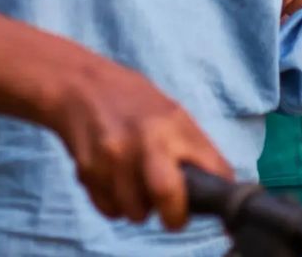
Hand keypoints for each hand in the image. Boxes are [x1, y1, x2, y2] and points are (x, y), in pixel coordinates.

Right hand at [44, 59, 232, 230]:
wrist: (78, 85)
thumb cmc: (131, 100)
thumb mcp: (172, 112)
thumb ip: (194, 148)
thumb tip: (223, 185)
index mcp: (172, 124)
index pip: (207, 171)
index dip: (210, 196)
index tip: (202, 204)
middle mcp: (143, 139)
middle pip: (166, 193)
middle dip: (173, 215)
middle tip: (170, 213)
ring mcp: (113, 155)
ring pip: (135, 212)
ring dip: (137, 207)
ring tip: (134, 182)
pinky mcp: (88, 170)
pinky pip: (109, 209)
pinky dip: (113, 202)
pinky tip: (112, 178)